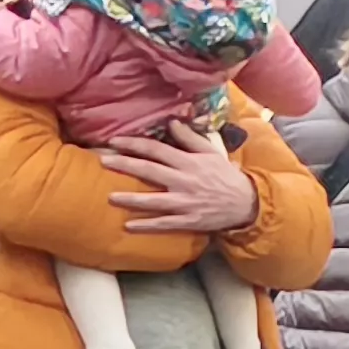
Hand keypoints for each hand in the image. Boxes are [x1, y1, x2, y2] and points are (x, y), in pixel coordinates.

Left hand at [97, 134, 258, 235]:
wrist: (245, 203)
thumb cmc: (224, 175)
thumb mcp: (210, 152)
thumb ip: (189, 138)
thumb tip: (171, 122)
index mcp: (188, 161)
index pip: (157, 149)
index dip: (134, 144)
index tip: (114, 141)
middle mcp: (184, 180)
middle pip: (150, 171)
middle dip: (125, 165)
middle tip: (103, 161)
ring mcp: (186, 202)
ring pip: (154, 200)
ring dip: (131, 199)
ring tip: (110, 197)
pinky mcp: (188, 221)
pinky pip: (164, 224)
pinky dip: (146, 225)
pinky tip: (128, 225)